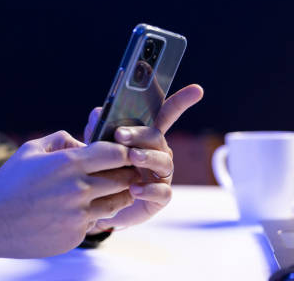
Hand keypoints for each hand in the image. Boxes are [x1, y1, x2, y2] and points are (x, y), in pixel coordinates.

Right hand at [0, 130, 139, 257]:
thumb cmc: (9, 182)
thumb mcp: (31, 150)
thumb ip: (60, 140)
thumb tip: (83, 143)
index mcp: (69, 163)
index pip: (116, 153)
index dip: (124, 152)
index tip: (121, 154)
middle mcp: (79, 189)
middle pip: (124, 179)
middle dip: (126, 174)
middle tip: (122, 173)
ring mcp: (79, 215)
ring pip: (116, 204)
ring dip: (114, 197)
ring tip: (102, 192)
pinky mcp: (75, 236)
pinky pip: (95, 223)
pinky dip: (91, 217)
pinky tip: (74, 212)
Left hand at [83, 84, 203, 231]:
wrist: (98, 204)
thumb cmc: (103, 169)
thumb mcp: (96, 145)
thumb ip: (98, 128)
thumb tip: (98, 112)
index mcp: (145, 137)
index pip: (165, 115)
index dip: (181, 101)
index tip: (197, 90)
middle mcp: (158, 153)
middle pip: (157, 137)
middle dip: (139, 134)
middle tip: (120, 135)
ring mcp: (161, 175)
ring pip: (163, 162)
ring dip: (147, 157)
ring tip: (131, 158)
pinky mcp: (159, 198)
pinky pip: (161, 192)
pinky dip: (148, 190)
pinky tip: (134, 189)